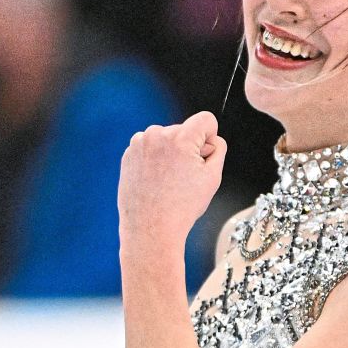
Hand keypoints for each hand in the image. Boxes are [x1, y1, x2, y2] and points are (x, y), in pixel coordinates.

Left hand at [118, 111, 226, 249]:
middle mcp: (158, 135)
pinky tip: (157, 180)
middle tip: (186, 176)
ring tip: (169, 179)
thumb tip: (213, 140)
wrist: (150, 227)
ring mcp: (140, 143)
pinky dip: (155, 159)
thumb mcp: (212, 178)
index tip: (204, 153)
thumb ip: (218, 151)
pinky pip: (150, 147)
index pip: (205, 120)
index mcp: (180, 139)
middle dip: (189, 147)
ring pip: (166, 138)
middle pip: (184, 130)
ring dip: (171, 152)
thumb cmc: (181, 207)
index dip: (210, 136)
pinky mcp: (129, 153)